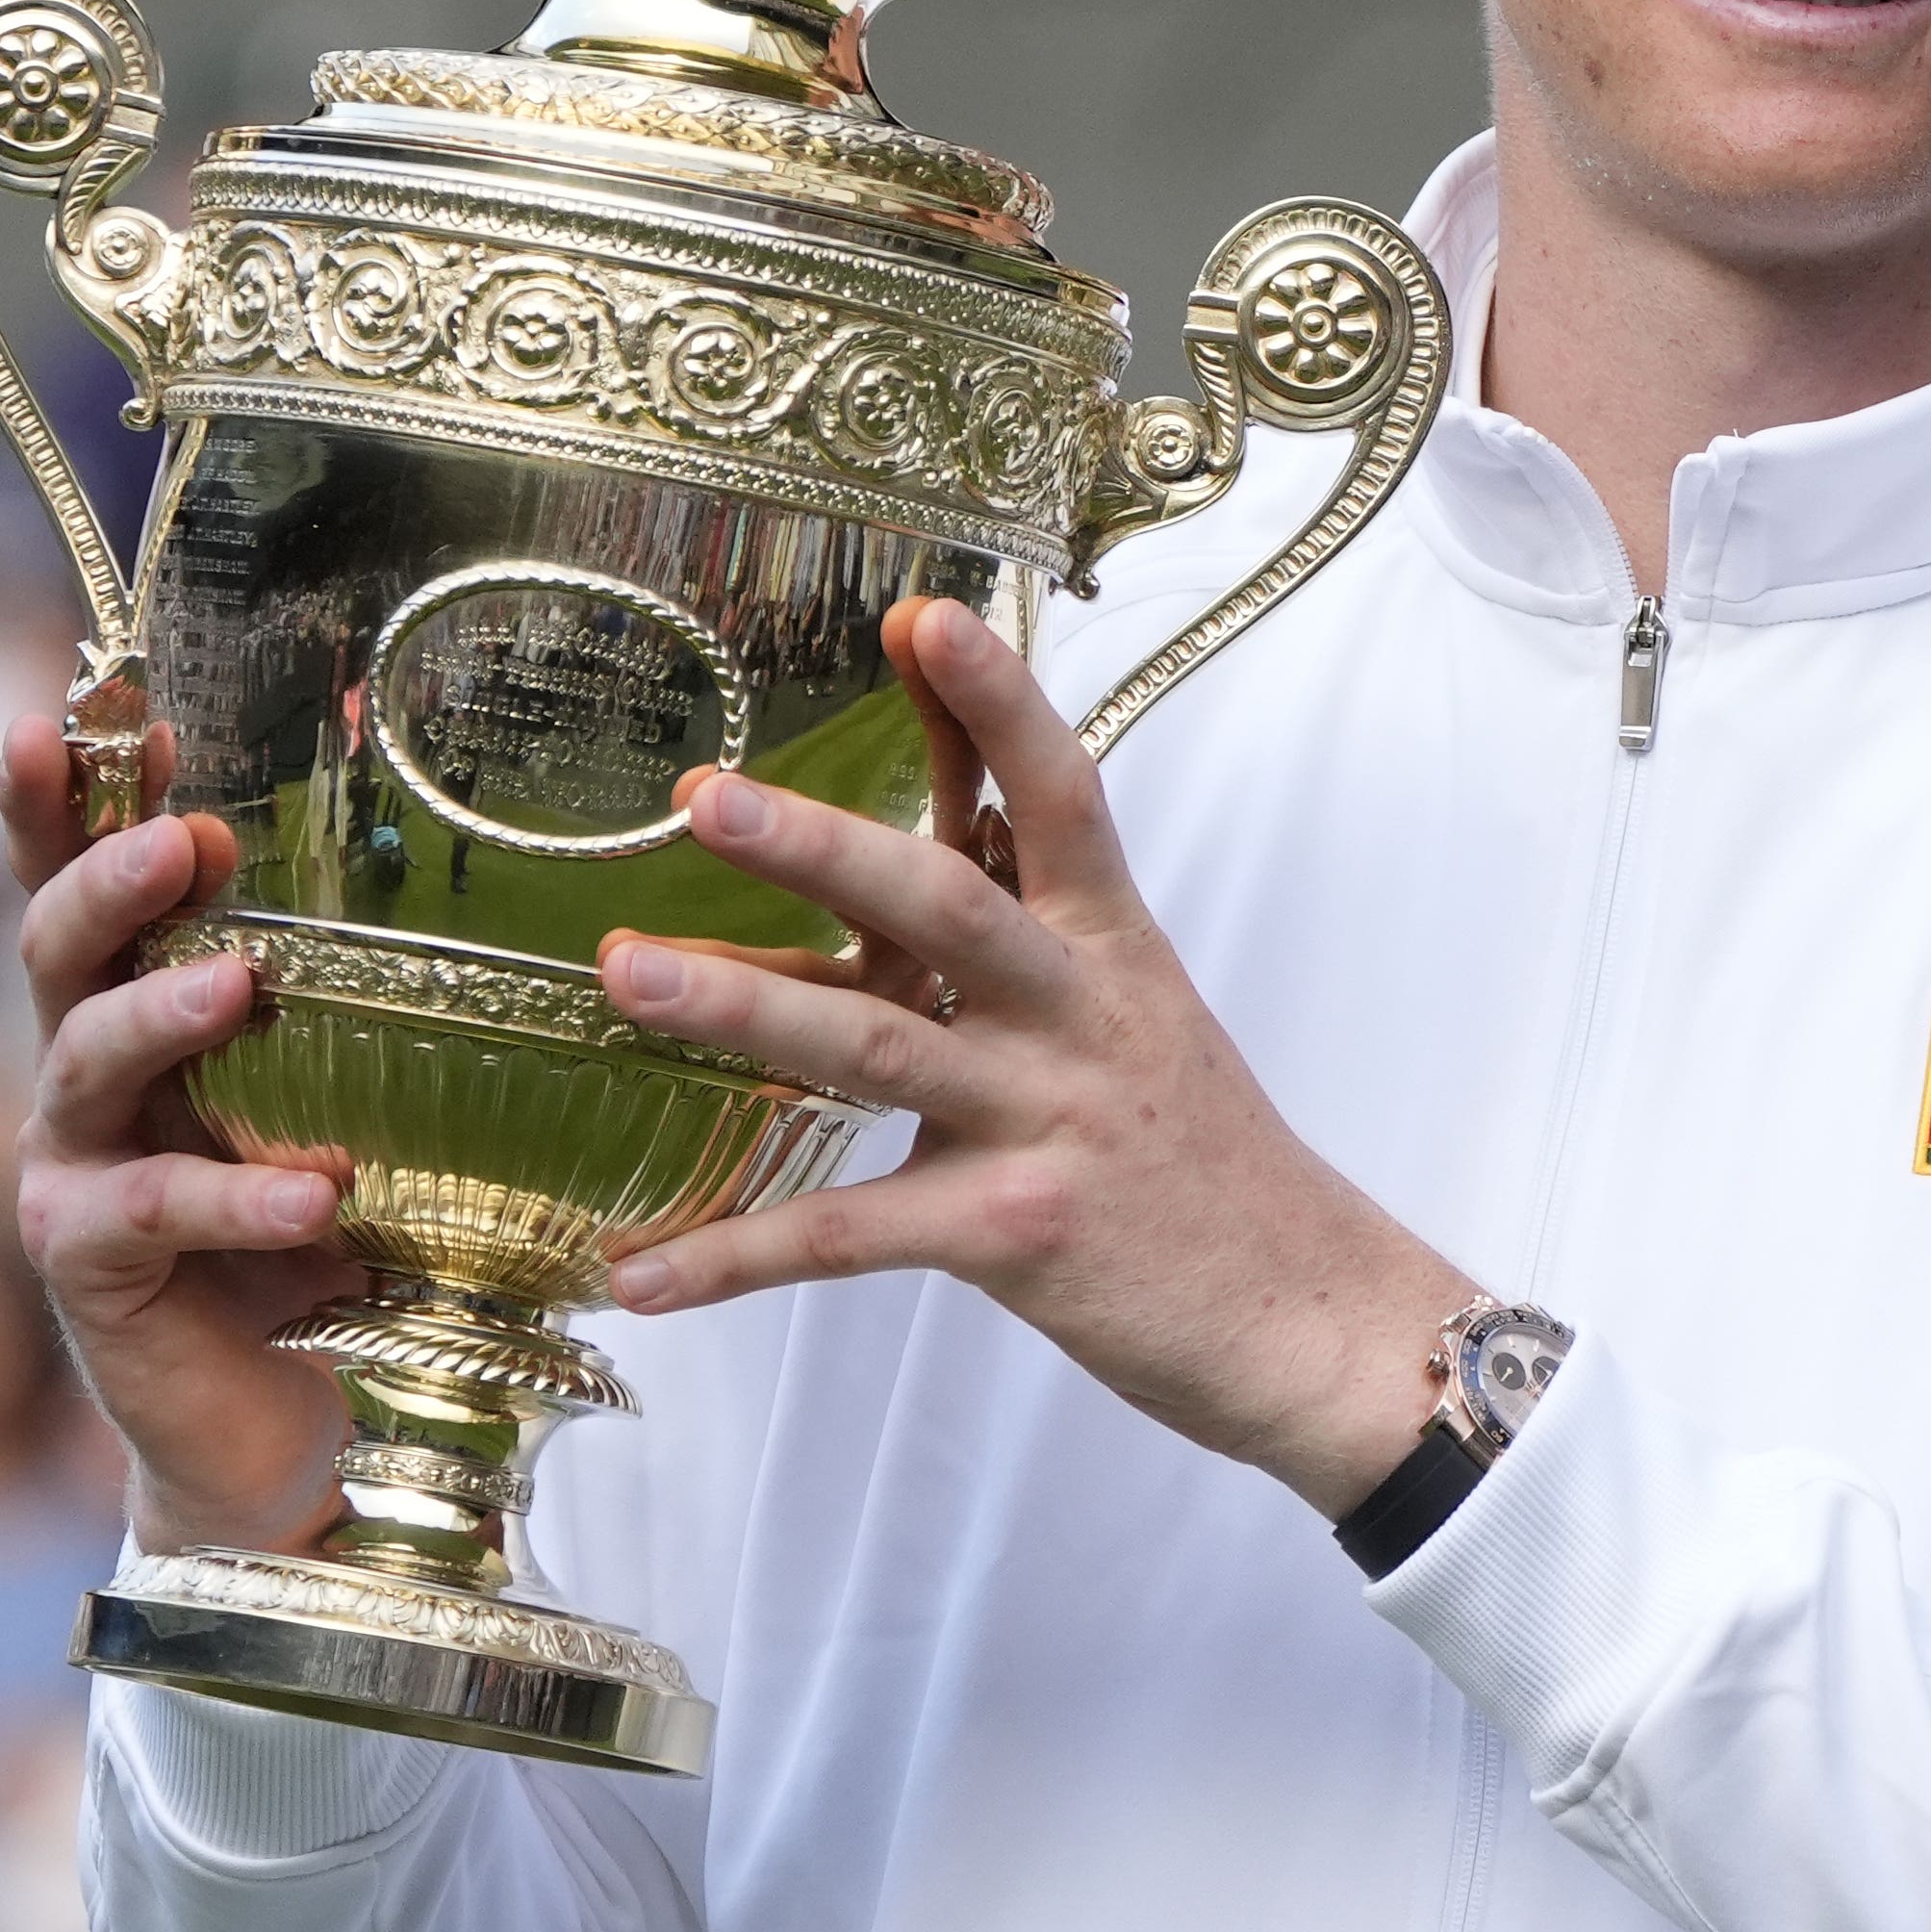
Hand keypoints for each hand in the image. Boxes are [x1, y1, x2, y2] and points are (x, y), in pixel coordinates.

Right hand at [0, 713, 356, 1555]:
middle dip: (105, 877)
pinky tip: (312, 1192)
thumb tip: (552, 902)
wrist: (298, 1431)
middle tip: (179, 838)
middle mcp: (88, 1077)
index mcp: (148, 1013)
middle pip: (56, 946)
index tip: (110, 713)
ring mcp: (75, 1170)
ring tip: (240, 982)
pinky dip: (233, 1196)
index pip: (91, 886)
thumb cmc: (341, 1247)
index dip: (80, 801)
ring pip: (81, 1060)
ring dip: (159, 1012)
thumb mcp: (370, 1109)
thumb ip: (396, 1023)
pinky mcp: (91, 1270)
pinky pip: (150, 1213)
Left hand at [593, 598, 1476, 1519]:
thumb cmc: (1201, 1159)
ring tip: (627, 973)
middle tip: (709, 797)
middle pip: (948, 905)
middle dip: (825, 844)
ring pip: (879, 1048)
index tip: (924, 617)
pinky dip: (740, 1252)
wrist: (1302, 1314)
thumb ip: (1041, 923)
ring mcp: (1047, 1121)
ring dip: (745, 1006)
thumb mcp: (1137, 1014)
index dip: (998, 706)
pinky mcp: (1014, 1231)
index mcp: (1111, 950)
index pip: (1062, 797)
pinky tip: (646, 1270)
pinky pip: (853, 1235)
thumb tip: (972, 809)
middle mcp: (1079, 1017)